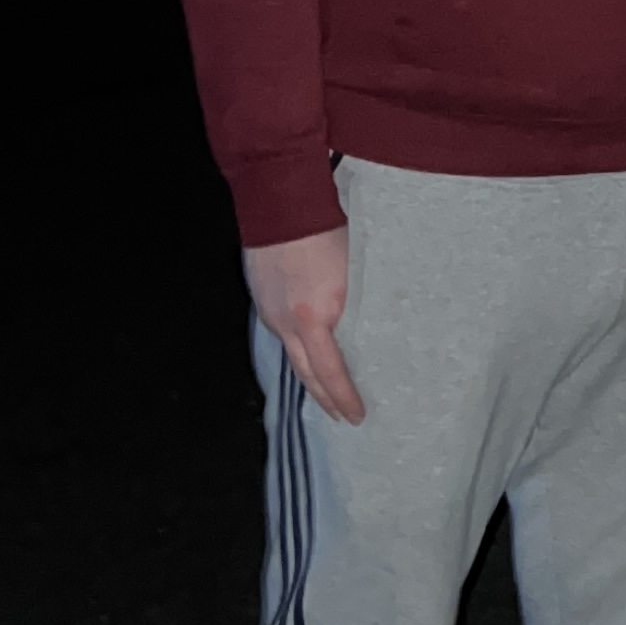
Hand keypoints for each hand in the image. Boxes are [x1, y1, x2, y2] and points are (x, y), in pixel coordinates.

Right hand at [245, 225, 362, 423]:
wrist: (281, 206)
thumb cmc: (325, 232)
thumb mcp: (352, 273)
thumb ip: (353, 306)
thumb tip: (362, 328)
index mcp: (315, 318)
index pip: (331, 372)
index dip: (343, 398)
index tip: (356, 416)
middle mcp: (288, 324)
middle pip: (306, 374)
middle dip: (324, 399)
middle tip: (340, 418)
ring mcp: (271, 314)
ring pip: (292, 356)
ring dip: (310, 376)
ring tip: (326, 392)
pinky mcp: (263, 301)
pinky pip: (282, 336)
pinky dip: (297, 351)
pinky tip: (307, 352)